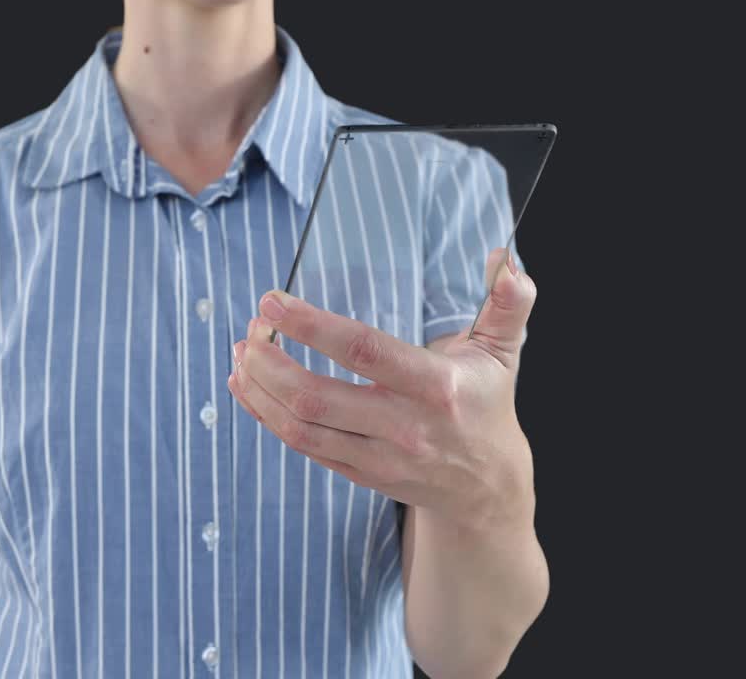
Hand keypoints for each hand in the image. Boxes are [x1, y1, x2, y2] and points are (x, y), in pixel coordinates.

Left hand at [228, 248, 537, 531]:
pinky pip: (301, 446)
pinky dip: (266, 416)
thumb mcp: (502, 353)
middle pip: (317, 397)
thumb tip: (505, 259)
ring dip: (259, 390)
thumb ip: (507, 304)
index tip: (272, 302)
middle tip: (250, 328)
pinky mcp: (358, 474)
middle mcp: (404, 427)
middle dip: (270, 361)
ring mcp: (378, 456)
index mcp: (436, 387)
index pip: (363, 351)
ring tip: (241, 354)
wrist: (486, 489)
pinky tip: (247, 386)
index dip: (311, 326)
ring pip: (300, 427)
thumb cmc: (486, 405)